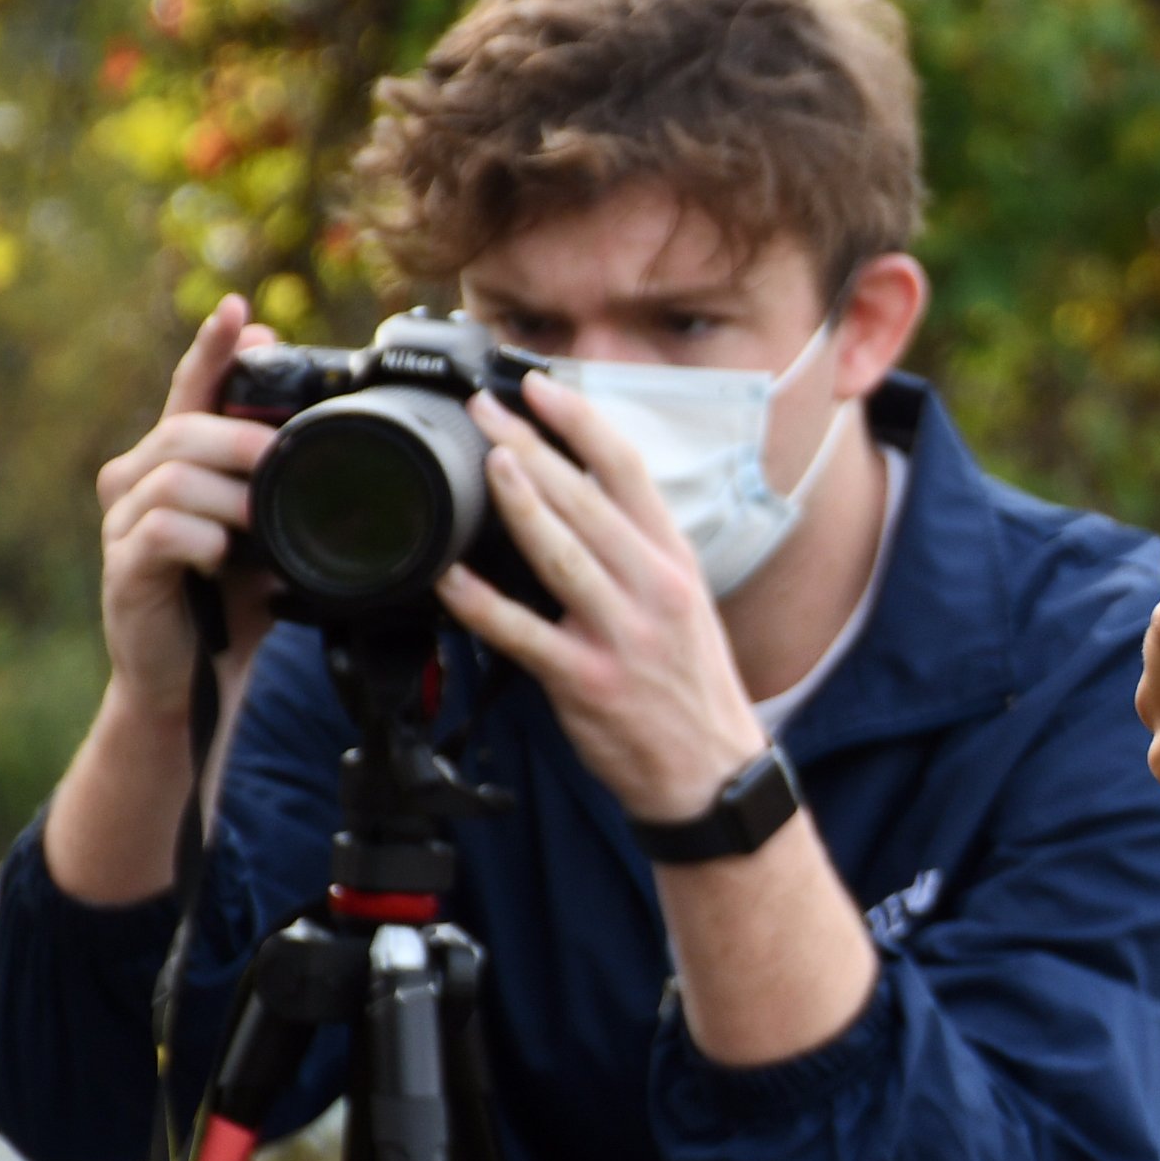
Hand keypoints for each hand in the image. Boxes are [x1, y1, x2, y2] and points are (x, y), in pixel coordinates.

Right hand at [93, 294, 281, 721]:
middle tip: (282, 457)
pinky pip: (163, 530)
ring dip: (229, 496)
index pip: (192, 389)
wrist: (198, 680)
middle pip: (184, 430)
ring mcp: (125, 524)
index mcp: (177, 462)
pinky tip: (224, 558)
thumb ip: (281, 478)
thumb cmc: (234, 601)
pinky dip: (203, 539)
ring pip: (174, 476)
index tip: (240, 308)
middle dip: (241, 439)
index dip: (213, 347)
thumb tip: (324, 422)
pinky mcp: (123, 568)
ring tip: (259, 524)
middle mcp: (139, 481)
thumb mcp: (269, 530)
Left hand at [437, 373, 772, 823]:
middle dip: (530, 446)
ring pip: (561, 555)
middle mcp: (653, 589)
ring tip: (484, 465)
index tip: (538, 387)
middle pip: (586, 500)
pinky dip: (480, 604)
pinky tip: (447, 577)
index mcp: (673, 560)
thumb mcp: (680, 603)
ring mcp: (622, 635)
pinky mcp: (588, 682)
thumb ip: (630, 553)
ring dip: (519, 504)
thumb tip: (563, 501)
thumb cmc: (685, 684)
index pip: (628, 471)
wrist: (711, 773)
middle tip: (485, 411)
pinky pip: (523, 634)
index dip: (580, 421)